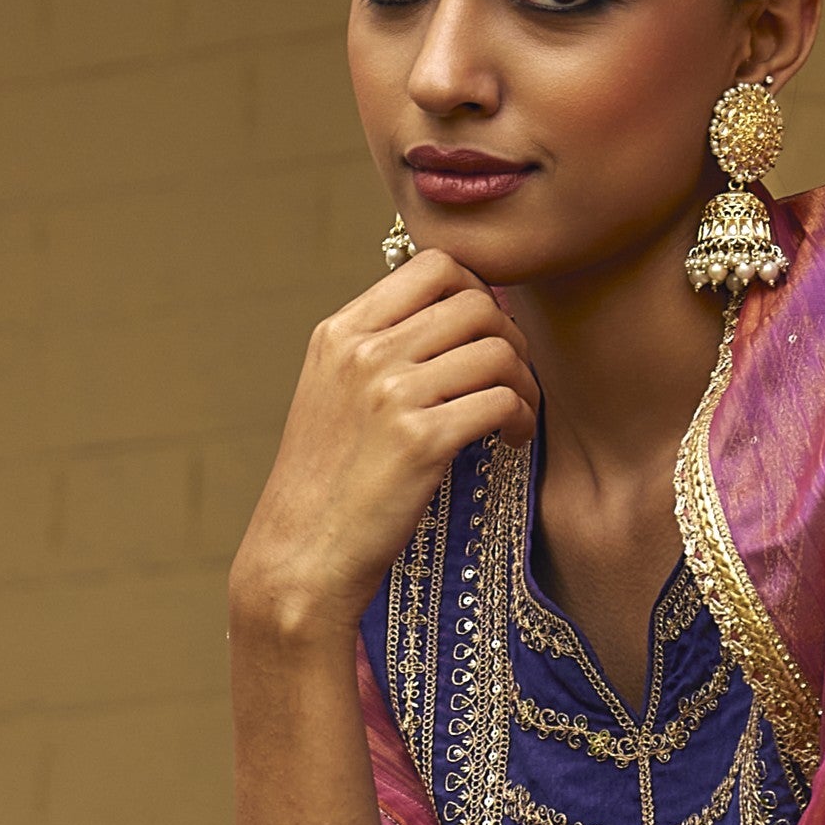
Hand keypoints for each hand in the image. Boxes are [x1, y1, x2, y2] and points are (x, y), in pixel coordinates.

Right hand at [231, 247, 537, 632]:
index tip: (483, 336)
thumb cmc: (325, 486)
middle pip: (476, 302)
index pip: (434, 266)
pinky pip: (503, 400)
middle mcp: (364, 352)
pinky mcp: (420, 440)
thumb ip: (379, 351)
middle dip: (510, 338)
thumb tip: (456, 317)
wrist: (300, 557)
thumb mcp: (333, 396)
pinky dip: (522, 419)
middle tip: (510, 380)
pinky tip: (510, 441)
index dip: (477, 292)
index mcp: (340, 333)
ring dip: (523, 382)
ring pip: (498, 349)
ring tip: (514, 416)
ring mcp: (390, 393)